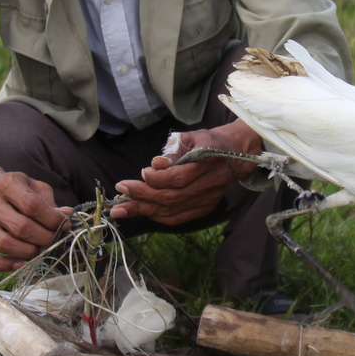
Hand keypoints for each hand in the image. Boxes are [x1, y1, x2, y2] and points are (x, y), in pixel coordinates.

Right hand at [0, 169, 68, 270]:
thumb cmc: (16, 190)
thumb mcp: (34, 186)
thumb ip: (49, 201)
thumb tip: (66, 215)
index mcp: (7, 185)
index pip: (32, 205)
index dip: (52, 218)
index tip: (65, 224)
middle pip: (21, 227)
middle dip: (44, 237)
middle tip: (54, 238)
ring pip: (5, 244)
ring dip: (29, 251)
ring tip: (40, 248)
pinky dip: (4, 265)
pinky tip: (21, 264)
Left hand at [113, 119, 261, 225]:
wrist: (233, 156)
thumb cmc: (207, 142)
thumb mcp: (190, 137)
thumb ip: (173, 149)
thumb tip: (155, 164)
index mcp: (209, 160)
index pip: (179, 177)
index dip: (158, 178)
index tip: (142, 172)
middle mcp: (210, 183)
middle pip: (172, 196)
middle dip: (143, 195)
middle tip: (121, 191)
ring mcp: (208, 199)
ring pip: (172, 210)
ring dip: (144, 209)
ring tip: (121, 209)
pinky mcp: (204, 208)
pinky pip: (178, 218)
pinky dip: (157, 216)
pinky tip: (142, 211)